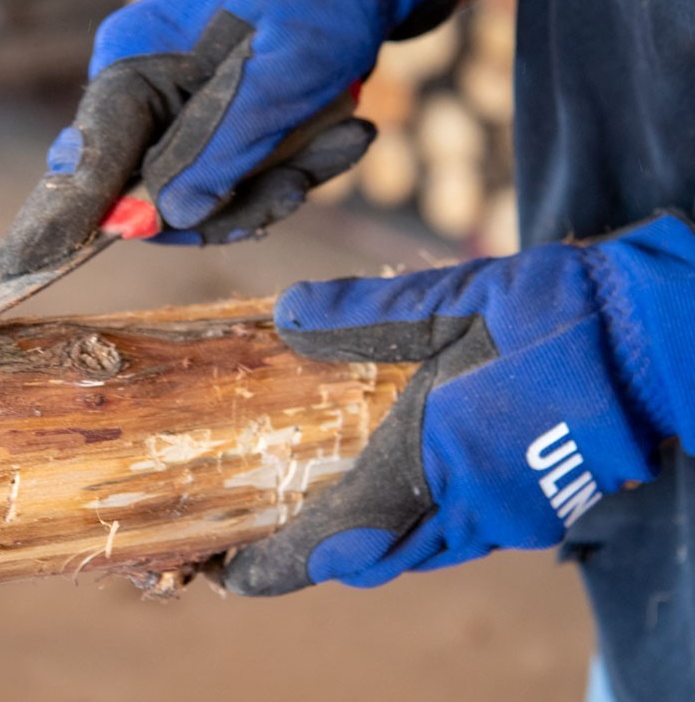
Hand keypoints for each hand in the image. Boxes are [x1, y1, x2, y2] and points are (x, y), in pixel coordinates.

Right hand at [0, 0, 460, 275]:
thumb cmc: (317, 1)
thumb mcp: (276, 74)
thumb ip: (217, 147)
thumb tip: (164, 217)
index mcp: (134, 63)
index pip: (89, 154)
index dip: (61, 214)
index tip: (21, 265)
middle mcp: (143, 93)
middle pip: (150, 193)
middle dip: (230, 203)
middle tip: (295, 188)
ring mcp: (176, 115)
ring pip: (200, 197)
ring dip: (276, 184)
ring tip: (345, 136)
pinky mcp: (212, 131)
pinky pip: (235, 181)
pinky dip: (293, 169)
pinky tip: (345, 134)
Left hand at [225, 213, 694, 594]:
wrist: (655, 339)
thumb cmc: (552, 314)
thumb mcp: (447, 300)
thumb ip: (360, 315)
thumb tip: (286, 314)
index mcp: (432, 456)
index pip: (334, 540)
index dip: (273, 567)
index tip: (224, 574)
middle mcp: (468, 507)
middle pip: (371, 560)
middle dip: (315, 557)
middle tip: (268, 534)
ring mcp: (509, 518)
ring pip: (416, 552)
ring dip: (366, 542)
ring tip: (325, 509)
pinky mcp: (540, 511)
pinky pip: (458, 537)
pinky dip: (415, 526)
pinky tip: (406, 485)